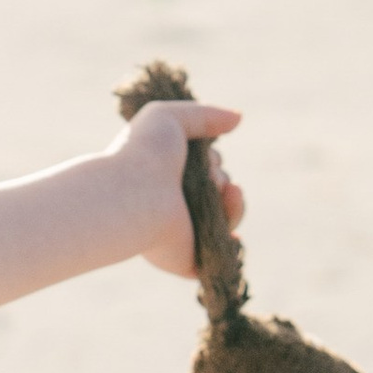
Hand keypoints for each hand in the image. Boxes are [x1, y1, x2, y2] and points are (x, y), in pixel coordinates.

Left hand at [120, 99, 242, 277]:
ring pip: (226, 216)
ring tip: (223, 189)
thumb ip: (204, 115)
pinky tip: (231, 209)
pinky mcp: (190, 258)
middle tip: (208, 175)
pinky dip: (231, 228)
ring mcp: (182, 234)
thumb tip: (238, 118)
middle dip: (221, 177)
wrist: (134, 192)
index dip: (212, 160)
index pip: (203, 171)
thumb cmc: (143, 152)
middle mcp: (173, 207)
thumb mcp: (169, 117)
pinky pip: (223, 249)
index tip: (206, 154)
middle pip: (218, 191)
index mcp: (164, 179)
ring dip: (233, 199)